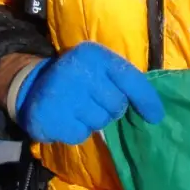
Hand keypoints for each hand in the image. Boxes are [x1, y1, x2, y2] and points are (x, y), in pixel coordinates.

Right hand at [13, 42, 163, 143]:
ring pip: (100, 122)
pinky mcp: (51, 117)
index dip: (146, 99)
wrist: (33, 88)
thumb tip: (153, 110)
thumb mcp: (98, 68)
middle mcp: (78, 70)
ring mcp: (63, 94)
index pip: (130, 78)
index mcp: (94, 54)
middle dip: (112, 109)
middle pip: (117, 105)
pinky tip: (67, 118)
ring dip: (94, 121)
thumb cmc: (78, 78)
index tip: (156, 116)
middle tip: (95, 102)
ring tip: (79, 109)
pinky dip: (78, 131)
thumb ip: (122, 81)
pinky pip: (82, 135)